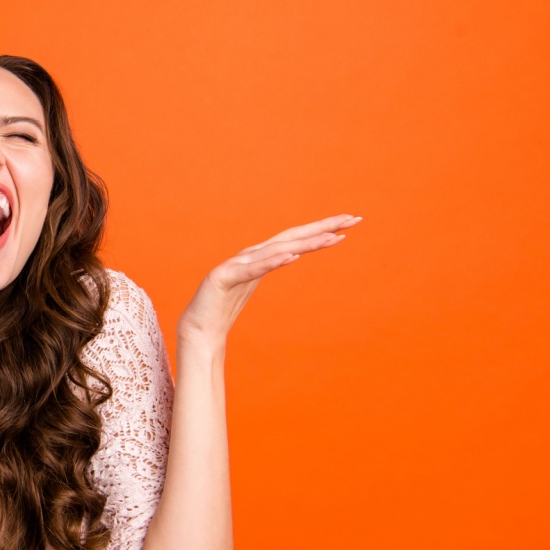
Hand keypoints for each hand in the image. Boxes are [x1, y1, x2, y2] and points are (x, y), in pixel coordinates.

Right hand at [176, 213, 361, 344]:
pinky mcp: (223, 279)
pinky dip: (271, 262)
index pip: (295, 239)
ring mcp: (236, 266)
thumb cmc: (222, 309)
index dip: (321, 229)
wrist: (197, 330)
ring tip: (331, 237)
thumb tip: (289, 255)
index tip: (349, 223)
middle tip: (352, 219)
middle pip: (291, 237)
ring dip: (305, 243)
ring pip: (276, 250)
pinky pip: (252, 270)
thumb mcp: (252, 284)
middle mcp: (250, 256)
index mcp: (259, 258)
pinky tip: (290, 257)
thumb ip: (268, 266)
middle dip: (322, 227)